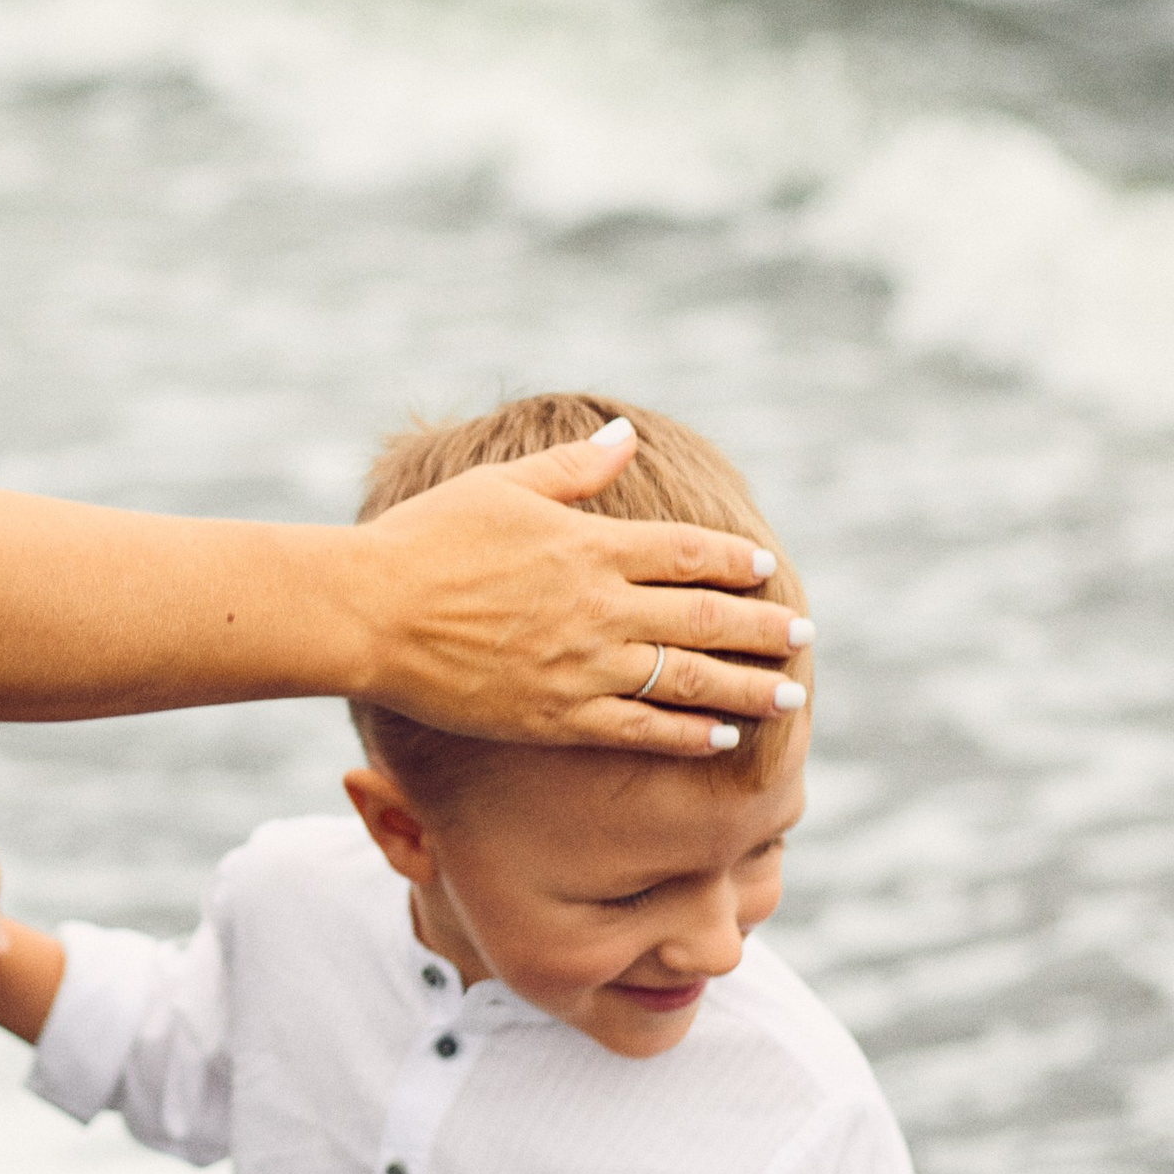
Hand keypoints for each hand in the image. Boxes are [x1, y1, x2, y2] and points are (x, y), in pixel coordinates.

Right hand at [360, 419, 808, 758]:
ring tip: (789, 694)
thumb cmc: (425, 539)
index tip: (768, 569)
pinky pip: (641, 729)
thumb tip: (626, 436)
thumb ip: (573, 466)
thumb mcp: (500, 485)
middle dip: (763, 628)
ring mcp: (582, 666)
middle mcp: (600, 606)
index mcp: (590, 544)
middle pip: (705, 617)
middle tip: (804, 636)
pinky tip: (722, 737)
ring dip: (746, 686)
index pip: (688, 552)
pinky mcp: (557, 715)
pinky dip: (688, 734)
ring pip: (687, 678)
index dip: (736, 562)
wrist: (369, 612)